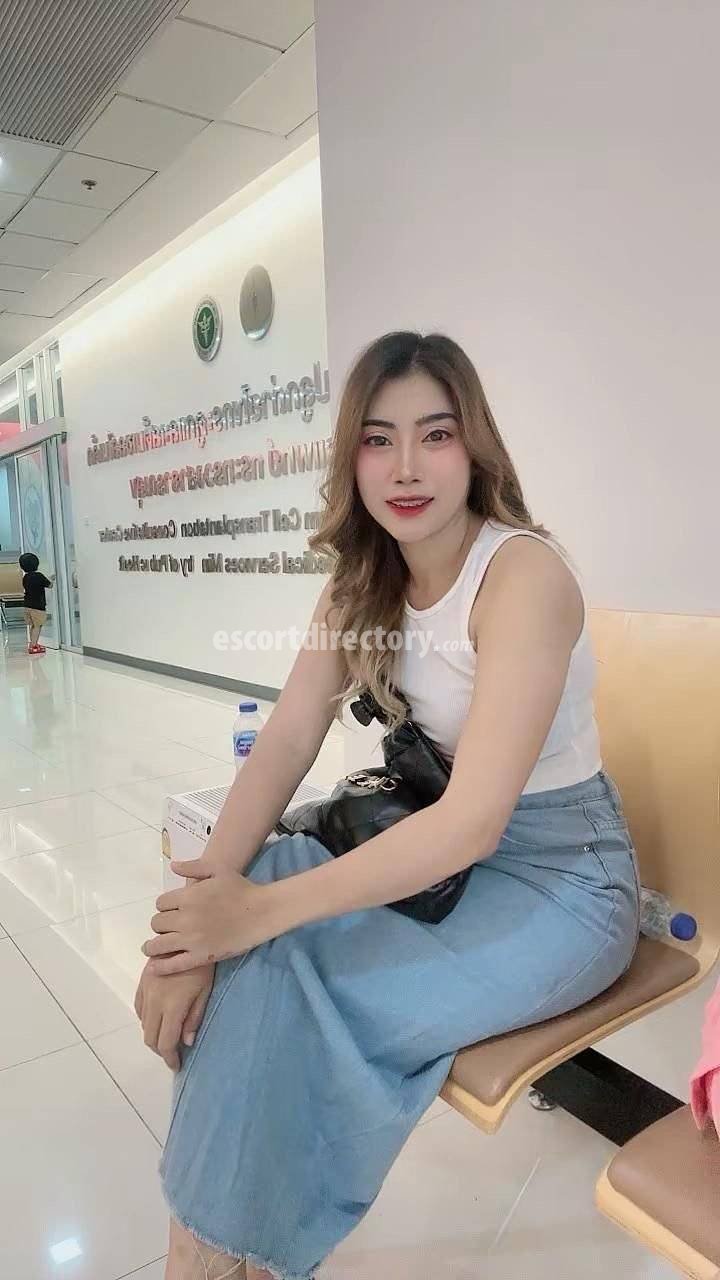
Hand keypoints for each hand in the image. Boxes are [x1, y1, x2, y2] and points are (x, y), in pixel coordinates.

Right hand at [134, 960, 214, 1069]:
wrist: (185, 937)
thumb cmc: (202, 964)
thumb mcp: (205, 991)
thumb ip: (194, 1018)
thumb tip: (186, 1042)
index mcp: (171, 1007)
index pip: (165, 1042)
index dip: (170, 1058)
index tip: (176, 1065)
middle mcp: (154, 1002)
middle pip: (150, 1037)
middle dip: (160, 1050)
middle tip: (173, 1053)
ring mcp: (146, 991)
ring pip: (143, 1023)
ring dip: (153, 1035)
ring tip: (167, 1036)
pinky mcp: (142, 982)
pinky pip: (139, 1008)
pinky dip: (146, 1019)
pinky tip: (157, 1018)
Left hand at [142, 858, 279, 975]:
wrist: (261, 911)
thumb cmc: (241, 888)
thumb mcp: (218, 870)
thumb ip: (193, 867)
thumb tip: (172, 866)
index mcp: (187, 897)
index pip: (160, 904)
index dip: (164, 906)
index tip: (171, 910)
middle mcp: (185, 918)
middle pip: (157, 923)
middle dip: (160, 924)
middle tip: (168, 927)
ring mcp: (192, 939)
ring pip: (158, 945)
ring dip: (153, 945)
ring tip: (153, 947)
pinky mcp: (201, 956)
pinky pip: (173, 964)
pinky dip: (160, 966)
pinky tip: (154, 966)